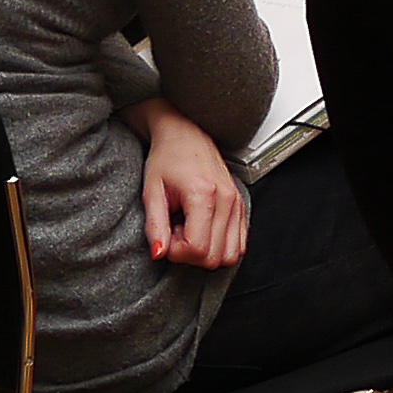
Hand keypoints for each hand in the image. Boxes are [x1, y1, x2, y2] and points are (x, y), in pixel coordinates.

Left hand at [129, 101, 251, 267]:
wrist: (185, 136)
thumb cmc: (167, 159)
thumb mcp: (152, 191)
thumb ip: (155, 225)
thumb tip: (159, 253)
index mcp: (203, 194)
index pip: (197, 248)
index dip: (177, 252)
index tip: (166, 236)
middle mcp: (227, 199)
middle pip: (214, 256)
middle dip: (190, 254)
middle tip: (176, 232)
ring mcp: (237, 203)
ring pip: (229, 255)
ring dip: (206, 251)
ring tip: (190, 230)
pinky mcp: (241, 206)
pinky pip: (238, 245)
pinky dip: (219, 246)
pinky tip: (202, 229)